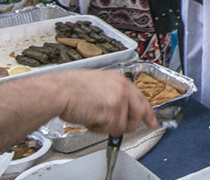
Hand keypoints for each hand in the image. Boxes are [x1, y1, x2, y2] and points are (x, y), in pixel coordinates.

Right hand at [40, 70, 156, 135]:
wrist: (58, 92)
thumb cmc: (69, 88)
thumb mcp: (97, 83)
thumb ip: (112, 93)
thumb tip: (119, 108)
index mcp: (119, 79)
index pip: (140, 98)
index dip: (147, 112)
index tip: (151, 121)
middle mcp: (122, 88)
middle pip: (138, 114)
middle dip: (130, 124)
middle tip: (119, 128)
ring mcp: (118, 101)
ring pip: (122, 125)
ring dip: (107, 126)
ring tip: (93, 116)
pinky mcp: (112, 113)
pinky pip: (110, 129)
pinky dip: (99, 129)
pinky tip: (89, 119)